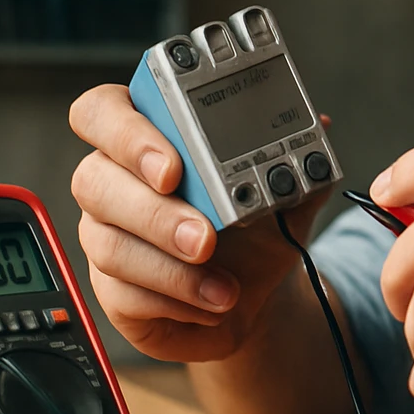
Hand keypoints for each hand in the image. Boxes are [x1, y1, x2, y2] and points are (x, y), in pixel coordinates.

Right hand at [68, 84, 329, 362]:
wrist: (256, 295)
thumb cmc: (257, 231)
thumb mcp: (285, 194)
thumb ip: (297, 160)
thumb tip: (318, 125)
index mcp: (147, 138)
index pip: (102, 112)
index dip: (126, 134)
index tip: (173, 166)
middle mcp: (114, 181)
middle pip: (94, 180)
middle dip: (155, 212)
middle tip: (205, 236)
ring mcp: (106, 236)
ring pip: (108, 244)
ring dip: (172, 267)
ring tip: (224, 285)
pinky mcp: (112, 290)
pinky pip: (122, 294)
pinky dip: (176, 300)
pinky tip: (214, 301)